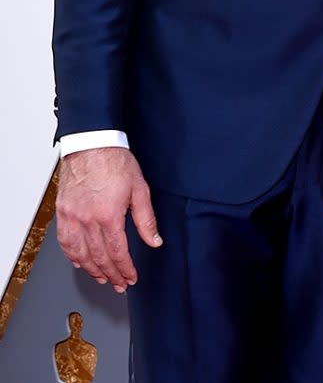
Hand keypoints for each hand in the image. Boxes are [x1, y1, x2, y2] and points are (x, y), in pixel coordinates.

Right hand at [56, 147, 161, 292]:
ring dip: (91, 270)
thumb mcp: (139, 189)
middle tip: (118, 284)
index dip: (125, 269)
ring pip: (79, 254)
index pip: (118, 253)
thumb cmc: (115, 161)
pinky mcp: (62, 212)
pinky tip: (79, 261)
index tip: (130, 277)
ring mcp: (72, 217)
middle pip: (99, 258)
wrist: (92, 144)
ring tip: (102, 277)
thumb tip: (154, 240)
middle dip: (111, 274)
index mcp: (109, 215)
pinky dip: (72, 255)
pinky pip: (65, 242)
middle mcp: (88, 220)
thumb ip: (146, 219)